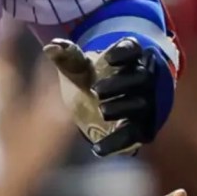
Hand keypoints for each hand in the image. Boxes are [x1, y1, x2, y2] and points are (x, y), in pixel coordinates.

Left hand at [44, 36, 170, 157]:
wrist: (105, 106)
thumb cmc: (92, 79)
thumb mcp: (80, 67)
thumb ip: (68, 57)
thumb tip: (51, 46)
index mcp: (128, 58)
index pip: (133, 49)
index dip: (124, 52)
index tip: (108, 59)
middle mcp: (143, 79)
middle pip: (140, 77)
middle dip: (120, 83)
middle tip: (97, 90)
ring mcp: (145, 103)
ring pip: (140, 104)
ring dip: (122, 107)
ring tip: (103, 111)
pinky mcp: (143, 127)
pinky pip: (133, 134)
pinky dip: (116, 141)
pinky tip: (98, 148)